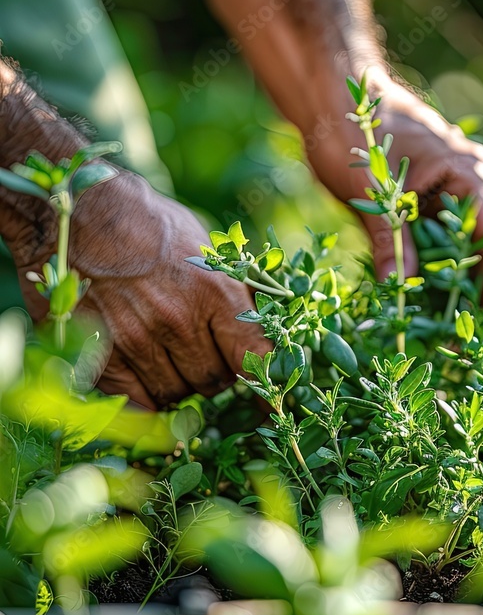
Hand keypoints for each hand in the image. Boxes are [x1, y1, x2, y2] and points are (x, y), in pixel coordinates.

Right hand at [10, 171, 269, 408]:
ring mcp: (136, 340)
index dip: (266, 386)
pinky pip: (136, 402)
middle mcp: (178, 320)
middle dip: (211, 374)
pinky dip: (143, 395)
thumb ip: (234, 294)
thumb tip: (267, 335)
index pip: (255, 358)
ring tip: (163, 352)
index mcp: (215, 291)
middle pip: (213, 382)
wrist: (79, 211)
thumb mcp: (206, 248)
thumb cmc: (150, 227)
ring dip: (176, 383)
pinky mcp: (100, 354)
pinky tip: (141, 371)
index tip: (271, 403)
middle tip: (196, 351)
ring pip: (175, 395)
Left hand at [308, 74, 482, 320]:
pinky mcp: (424, 196)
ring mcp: (447, 187)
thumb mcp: (371, 191)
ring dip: (450, 280)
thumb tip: (398, 291)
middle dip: (474, 288)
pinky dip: (428, 264)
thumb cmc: (353, 128)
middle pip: (481, 244)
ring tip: (444, 324)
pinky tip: (420, 295)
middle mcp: (467, 180)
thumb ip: (390, 240)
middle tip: (466, 334)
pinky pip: (434, 236)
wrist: (331, 93)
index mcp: (467, 172)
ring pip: (456, 243)